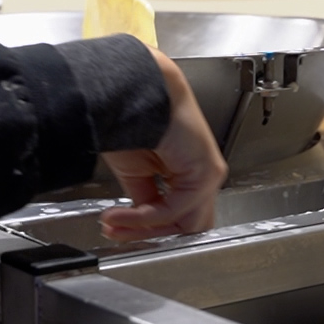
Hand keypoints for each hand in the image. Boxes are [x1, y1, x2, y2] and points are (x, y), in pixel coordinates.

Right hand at [98, 51, 225, 240]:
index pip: (177, 215)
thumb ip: (144, 198)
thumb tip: (138, 218)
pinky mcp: (207, 173)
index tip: (116, 228)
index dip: (145, 227)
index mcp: (187, 171)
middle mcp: (201, 174)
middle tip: (116, 232)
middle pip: (186, 224)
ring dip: (145, 228)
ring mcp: (208, 175)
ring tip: (115, 224)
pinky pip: (177, 209)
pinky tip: (122, 214)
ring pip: (186, 224)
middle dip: (147, 232)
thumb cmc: (134, 117)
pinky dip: (147, 217)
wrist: (136, 91)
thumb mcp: (135, 170)